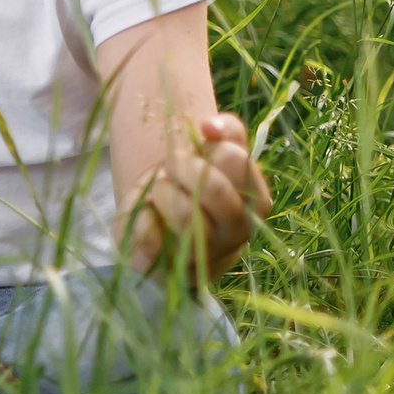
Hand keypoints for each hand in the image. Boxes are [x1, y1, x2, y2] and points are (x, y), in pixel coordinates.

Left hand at [131, 112, 271, 280]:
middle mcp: (237, 231)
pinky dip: (141, 218)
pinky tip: (144, 212)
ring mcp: (205, 255)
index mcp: (252, 200)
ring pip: (188, 219)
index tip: (197, 147)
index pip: (237, 161)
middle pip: (215, 190)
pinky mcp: (169, 268)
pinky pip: (152, 242)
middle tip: (169, 166)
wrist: (161, 223)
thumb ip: (225, 132)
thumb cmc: (189, 182)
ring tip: (158, 189)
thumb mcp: (210, 153)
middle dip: (182, 166)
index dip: (209, 146)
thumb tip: (209, 126)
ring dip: (163, 192)